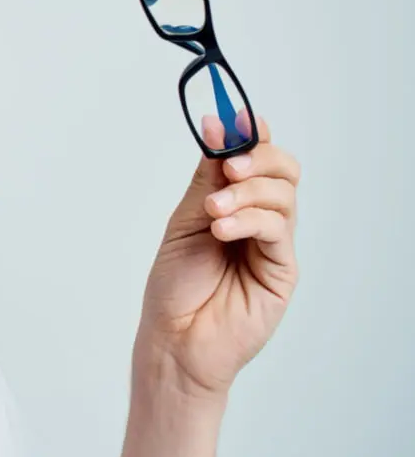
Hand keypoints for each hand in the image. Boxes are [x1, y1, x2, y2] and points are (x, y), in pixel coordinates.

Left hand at [135, 112, 300, 398]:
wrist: (174, 339)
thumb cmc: (175, 286)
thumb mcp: (184, 221)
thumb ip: (206, 179)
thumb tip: (216, 128)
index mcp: (234, 203)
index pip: (256, 159)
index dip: (251, 134)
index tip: (236, 116)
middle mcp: (259, 220)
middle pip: (282, 171)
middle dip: (258, 157)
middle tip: (230, 164)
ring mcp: (273, 245)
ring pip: (282, 196)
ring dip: (246, 192)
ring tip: (213, 210)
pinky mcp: (282, 270)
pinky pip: (277, 230)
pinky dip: (250, 220)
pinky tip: (222, 229)